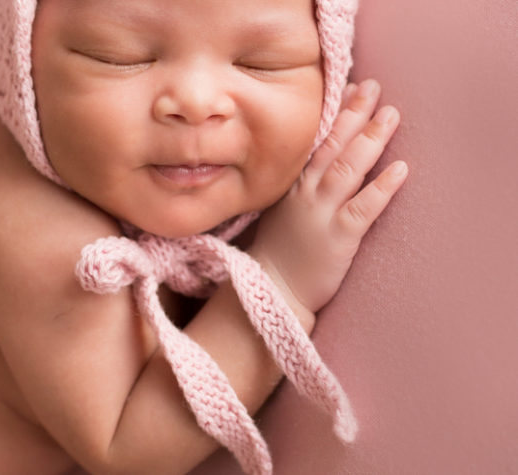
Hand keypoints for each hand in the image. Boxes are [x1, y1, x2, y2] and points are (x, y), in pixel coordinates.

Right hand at [248, 79, 407, 312]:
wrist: (274, 288)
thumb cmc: (281, 249)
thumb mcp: (283, 206)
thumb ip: (301, 180)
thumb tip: (319, 154)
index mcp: (292, 183)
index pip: (315, 139)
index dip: (334, 111)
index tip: (349, 86)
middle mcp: (306, 192)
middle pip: (332, 145)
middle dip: (354, 114)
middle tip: (373, 87)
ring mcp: (321, 214)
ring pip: (347, 169)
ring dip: (370, 140)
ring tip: (391, 115)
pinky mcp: (338, 238)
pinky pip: (364, 208)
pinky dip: (382, 188)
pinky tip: (401, 169)